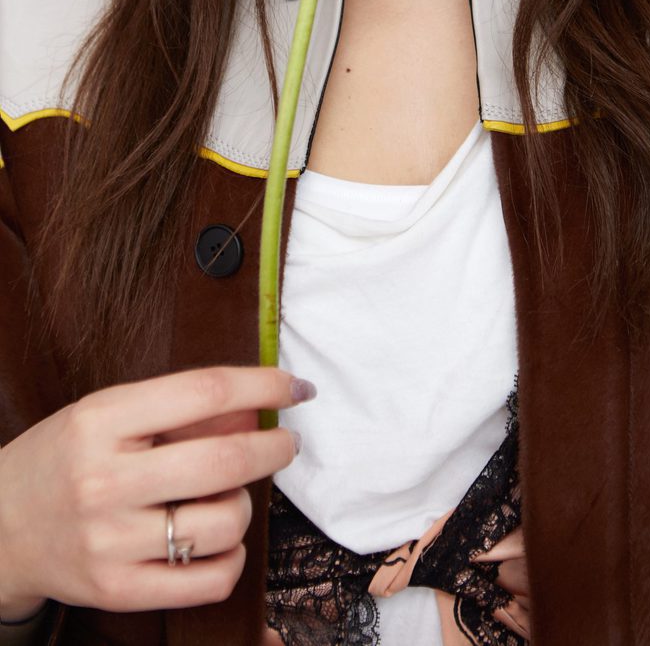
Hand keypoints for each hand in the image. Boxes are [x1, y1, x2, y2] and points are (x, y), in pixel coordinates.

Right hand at [0, 366, 311, 616]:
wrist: (1, 526)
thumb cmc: (66, 458)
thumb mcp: (110, 413)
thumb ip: (180, 409)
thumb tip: (258, 403)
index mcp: (102, 420)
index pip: (204, 392)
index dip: (264, 384)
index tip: (295, 386)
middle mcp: (104, 480)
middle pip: (223, 461)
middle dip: (274, 448)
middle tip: (286, 443)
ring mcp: (110, 541)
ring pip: (223, 523)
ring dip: (246, 506)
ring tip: (229, 498)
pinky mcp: (118, 590)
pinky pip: (209, 580)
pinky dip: (232, 557)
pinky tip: (220, 540)